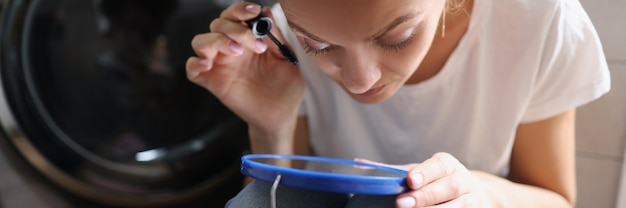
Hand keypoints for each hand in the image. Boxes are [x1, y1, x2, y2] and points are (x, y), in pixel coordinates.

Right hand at [186, 2, 303, 132]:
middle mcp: (231, 49)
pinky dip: (195, 63)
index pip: (235, 15)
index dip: (240, 9)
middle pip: (218, 24)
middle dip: (235, 28)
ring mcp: (220, 65)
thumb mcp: (287, 59)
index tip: (254, 12)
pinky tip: (208, 66)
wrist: (281, 115)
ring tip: (237, 52)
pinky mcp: (213, 82)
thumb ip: (276, 38)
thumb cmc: (286, 87)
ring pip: (201, 41)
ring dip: (216, 41)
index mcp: (248, 39)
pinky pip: (192, 69)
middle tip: (256, 45)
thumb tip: (267, 13)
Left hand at [358, 153, 491, 207]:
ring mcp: (472, 200)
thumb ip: (394, 171)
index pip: (437, 166)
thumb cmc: (437, 181)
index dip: (424, 173)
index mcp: (447, 164)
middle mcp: (463, 180)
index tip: (410, 180)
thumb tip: (359, 164)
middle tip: (401, 204)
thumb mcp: (420, 172)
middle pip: (447, 188)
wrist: (474, 193)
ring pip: (458, 207)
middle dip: (424, 197)